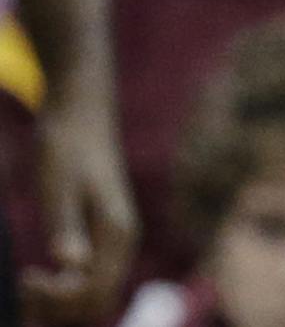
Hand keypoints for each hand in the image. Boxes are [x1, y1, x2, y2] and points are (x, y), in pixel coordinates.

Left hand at [18, 83, 135, 325]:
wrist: (81, 113)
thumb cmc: (67, 145)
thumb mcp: (58, 186)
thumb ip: (67, 226)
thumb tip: (72, 266)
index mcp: (118, 232)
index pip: (94, 292)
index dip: (58, 298)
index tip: (26, 276)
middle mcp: (123, 243)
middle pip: (99, 303)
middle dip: (60, 308)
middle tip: (25, 282)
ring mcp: (115, 243)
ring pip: (95, 296)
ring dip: (62, 304)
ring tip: (29, 283)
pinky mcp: (102, 239)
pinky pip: (90, 281)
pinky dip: (65, 291)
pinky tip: (39, 278)